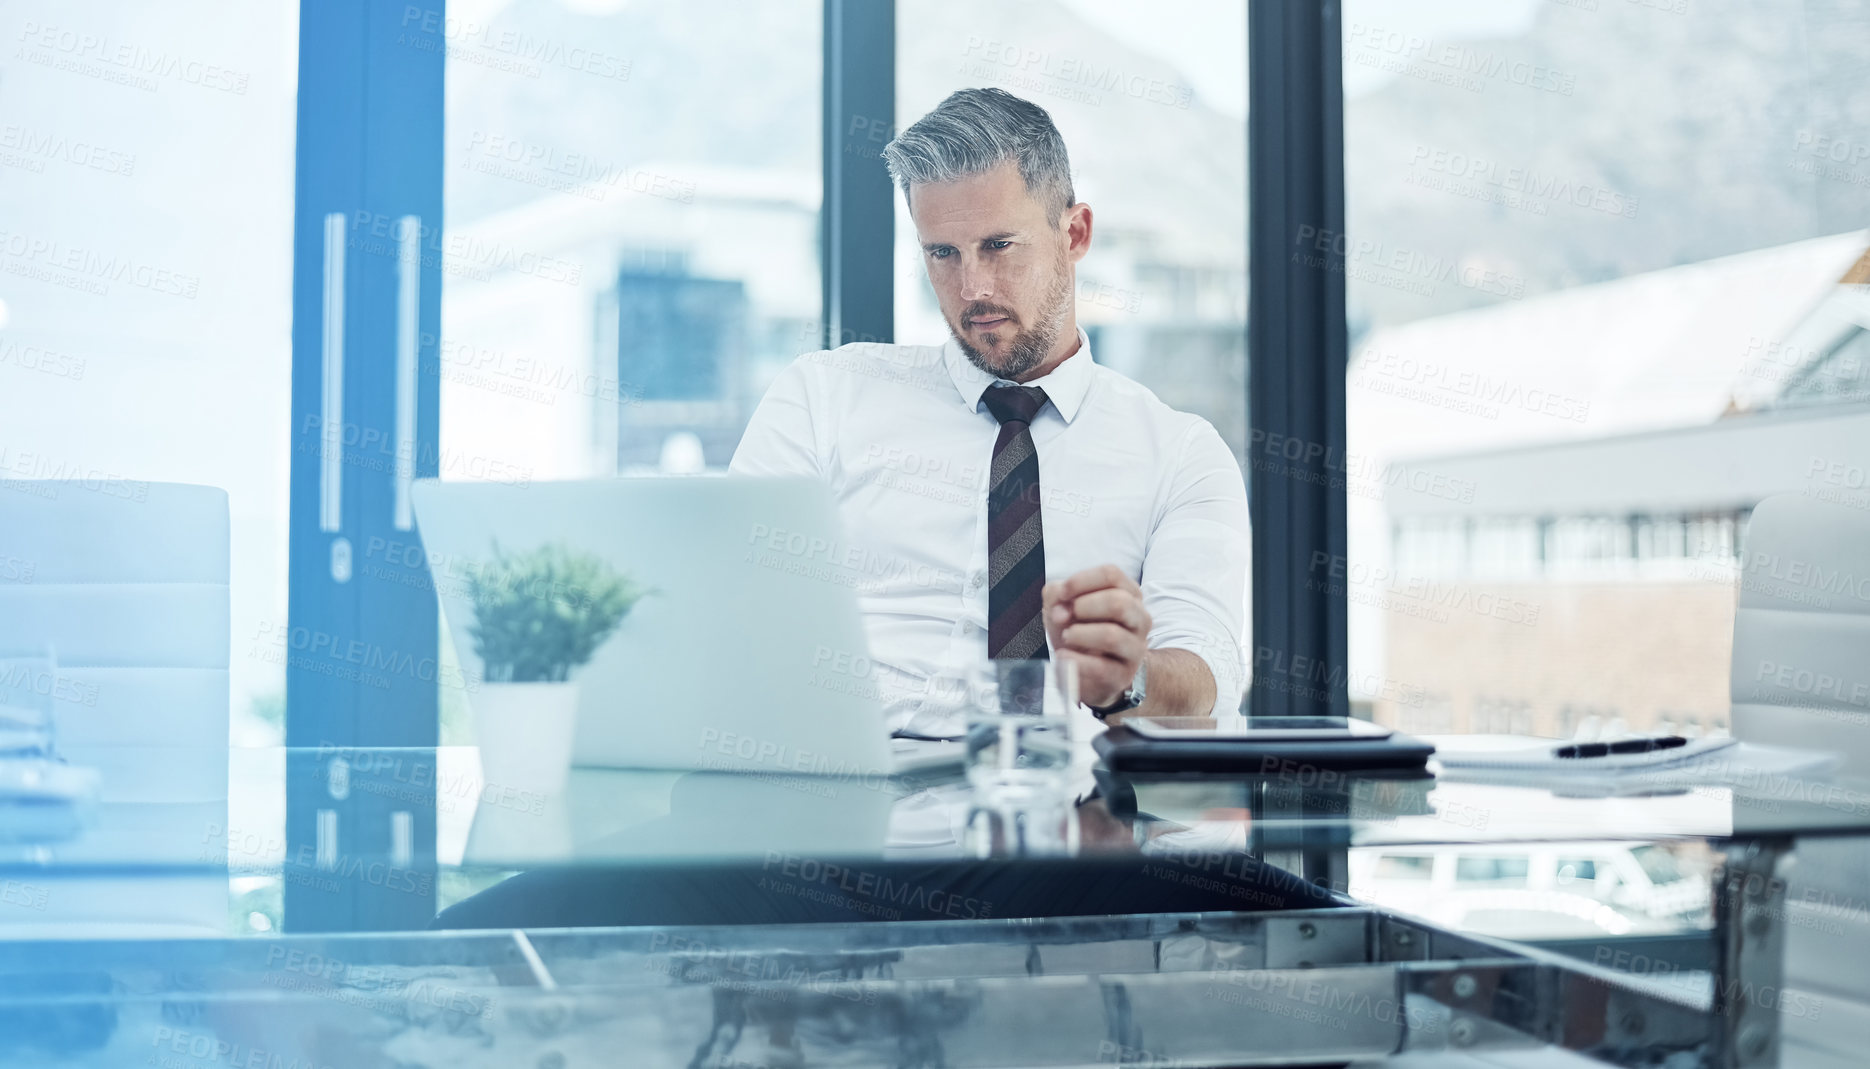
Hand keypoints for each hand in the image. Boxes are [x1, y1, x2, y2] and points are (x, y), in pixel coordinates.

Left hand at [1043, 564, 1149, 708]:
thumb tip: (1061, 611)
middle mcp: (1139, 619)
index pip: (1112, 575)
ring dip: (1080, 634)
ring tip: (1066, 636)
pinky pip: (1101, 667)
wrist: (1093, 672)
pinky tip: (1063, 656)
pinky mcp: (1122, 675)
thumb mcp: (1066, 605)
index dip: (1081, 581)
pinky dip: (1076, 661)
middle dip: (1084, 607)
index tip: (1062, 593)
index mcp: (1129, 594)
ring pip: (1112, 636)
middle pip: (1118, 602)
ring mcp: (1135, 649)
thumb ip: (1058, 596)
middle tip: (1065, 617)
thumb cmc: (1082, 631)